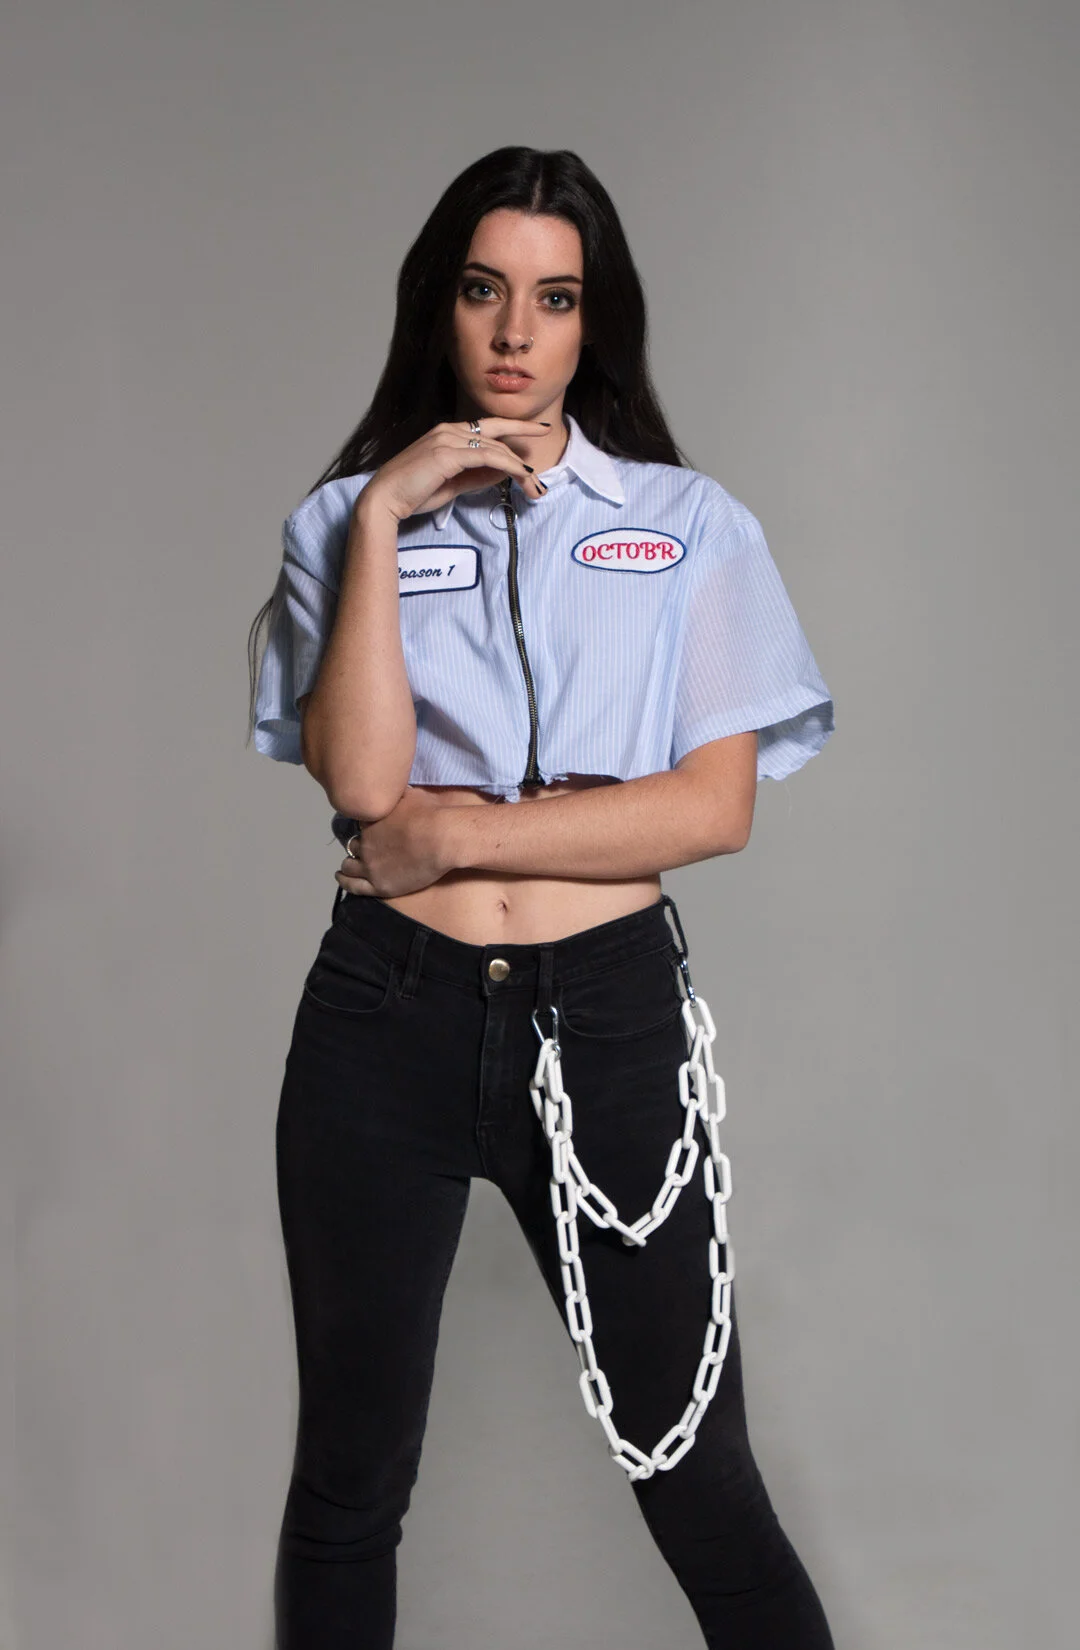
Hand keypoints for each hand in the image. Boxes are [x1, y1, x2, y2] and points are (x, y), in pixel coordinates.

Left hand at [335, 786, 454, 898]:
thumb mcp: (411, 794)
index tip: (369, 828)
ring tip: (346, 866)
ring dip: (348, 864)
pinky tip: (341, 878)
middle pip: (353, 845)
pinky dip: (345, 881)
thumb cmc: (431, 814)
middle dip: (357, 845)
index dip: (364, 826)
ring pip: (350, 865)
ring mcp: (371, 865)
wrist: (442, 838)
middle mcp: (366, 842)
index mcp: (370, 820)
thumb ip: (398, 793)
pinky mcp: (379, 884)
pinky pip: (354, 885)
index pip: (358, 823)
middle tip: (361, 848)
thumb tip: (395, 784)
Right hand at [360, 416, 549, 522]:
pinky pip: (487, 456)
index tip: (538, 430)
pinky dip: (508, 465)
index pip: (488, 427)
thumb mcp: (453, 484)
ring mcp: (447, 439)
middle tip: (544, 452)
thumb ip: (477, 475)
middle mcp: (448, 430)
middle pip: (496, 432)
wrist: (385, 499)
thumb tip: (502, 473)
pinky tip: (522, 475)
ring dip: (520, 467)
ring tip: (535, 485)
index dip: (515, 427)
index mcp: (447, 433)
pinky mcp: (447, 454)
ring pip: (495, 447)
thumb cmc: (413, 493)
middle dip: (523, 441)